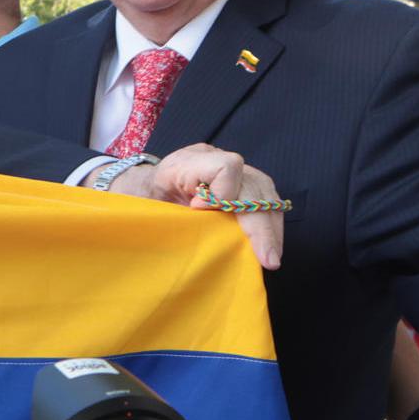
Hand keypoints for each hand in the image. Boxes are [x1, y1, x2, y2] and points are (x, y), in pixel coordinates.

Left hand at [109, 143, 283, 269]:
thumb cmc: (146, 201)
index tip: (200, 211)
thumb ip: (171, 208)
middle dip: (261, 225)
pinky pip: (268, 201)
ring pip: (267, 194)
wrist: (148, 190)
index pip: (226, 166)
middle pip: (254, 186)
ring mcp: (234, 170)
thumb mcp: (149, 204)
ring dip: (272, 228)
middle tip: (267, 258)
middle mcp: (218, 160)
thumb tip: (201, 212)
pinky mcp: (243, 184)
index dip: (222, 192)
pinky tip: (270, 246)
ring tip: (272, 257)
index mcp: (189, 162)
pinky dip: (271, 225)